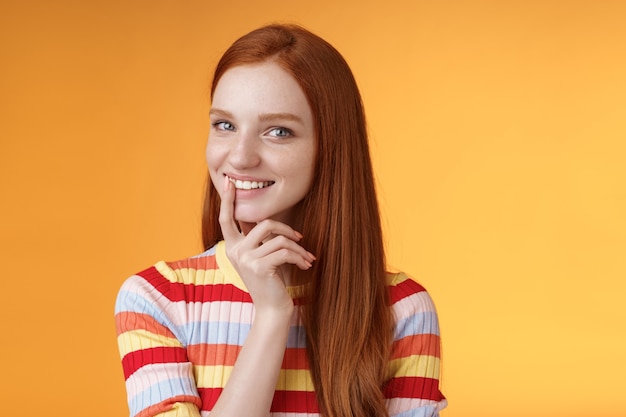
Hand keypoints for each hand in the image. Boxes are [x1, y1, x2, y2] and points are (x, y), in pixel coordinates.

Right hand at [218, 176, 314, 313]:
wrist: (272, 309)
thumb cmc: (271, 281)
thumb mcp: (262, 256)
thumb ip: (260, 238)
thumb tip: (267, 220)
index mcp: (232, 246)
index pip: (226, 218)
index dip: (227, 199)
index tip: (229, 181)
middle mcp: (235, 251)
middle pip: (262, 222)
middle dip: (286, 228)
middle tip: (300, 238)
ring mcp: (245, 259)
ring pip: (278, 238)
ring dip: (298, 248)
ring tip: (306, 257)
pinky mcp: (259, 267)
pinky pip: (285, 251)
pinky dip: (299, 257)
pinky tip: (305, 265)